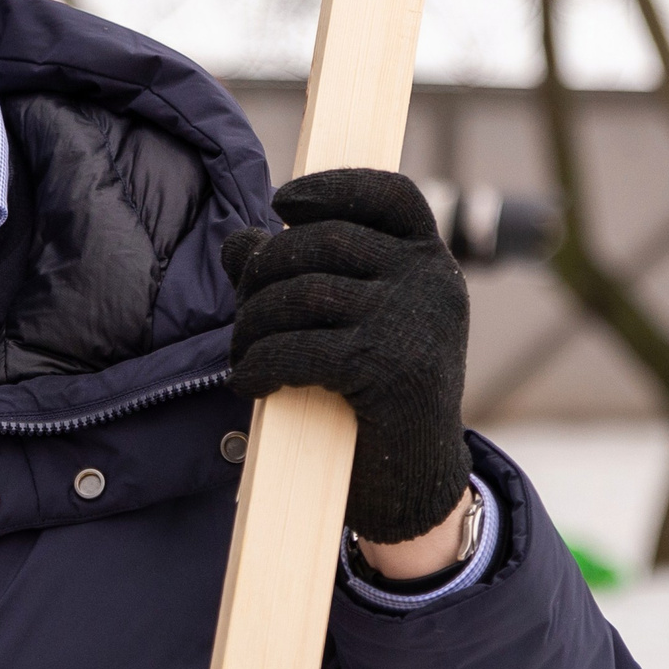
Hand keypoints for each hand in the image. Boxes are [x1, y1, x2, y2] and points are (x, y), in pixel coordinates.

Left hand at [222, 168, 472, 547]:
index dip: (333, 187)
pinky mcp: (388, 369)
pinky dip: (258, 364)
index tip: (282, 204)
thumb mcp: (349, 324)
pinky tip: (249, 381)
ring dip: (253, 324)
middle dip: (264, 274)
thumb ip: (298, 275)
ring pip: (301, 293)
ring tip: (243, 353)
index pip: (389, 194)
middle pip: (323, 241)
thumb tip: (237, 240)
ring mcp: (413, 322)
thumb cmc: (376, 394)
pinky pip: (296, 348)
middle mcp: (431, 282)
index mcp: (431, 261)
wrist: (416, 482)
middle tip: (243, 315)